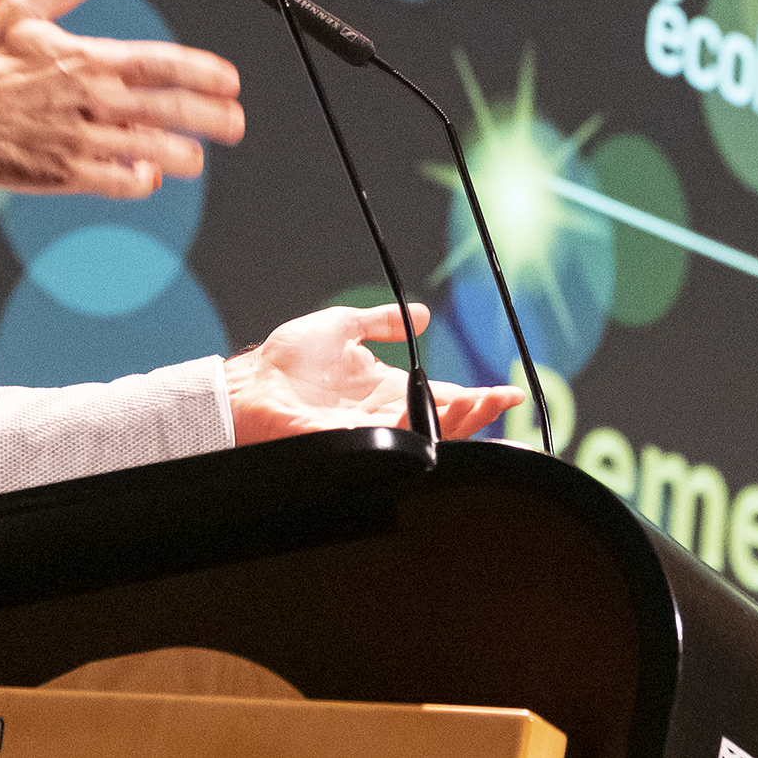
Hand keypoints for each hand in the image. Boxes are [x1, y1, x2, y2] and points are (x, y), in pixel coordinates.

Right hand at [0, 0, 244, 196]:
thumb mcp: (18, 11)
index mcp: (86, 59)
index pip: (161, 63)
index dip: (203, 72)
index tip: (229, 80)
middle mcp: (91, 100)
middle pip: (170, 109)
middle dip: (211, 117)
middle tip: (234, 122)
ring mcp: (81, 139)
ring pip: (151, 151)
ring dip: (183, 155)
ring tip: (198, 158)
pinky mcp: (65, 173)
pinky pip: (117, 182)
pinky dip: (139, 181)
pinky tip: (149, 176)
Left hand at [223, 303, 527, 444]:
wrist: (250, 383)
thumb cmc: (285, 361)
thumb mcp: (342, 326)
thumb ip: (381, 322)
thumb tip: (421, 314)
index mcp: (384, 392)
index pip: (440, 398)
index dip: (476, 398)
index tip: (507, 391)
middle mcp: (382, 417)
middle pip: (443, 423)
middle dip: (479, 415)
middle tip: (504, 400)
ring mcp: (368, 433)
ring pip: (426, 436)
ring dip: (457, 423)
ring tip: (481, 405)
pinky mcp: (349, 442)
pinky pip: (391, 441)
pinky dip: (417, 431)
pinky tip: (435, 417)